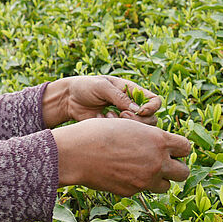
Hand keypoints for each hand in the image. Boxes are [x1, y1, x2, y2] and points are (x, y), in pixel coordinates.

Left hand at [43, 76, 161, 127]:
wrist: (67, 99)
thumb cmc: (85, 87)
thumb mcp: (102, 87)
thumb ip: (119, 97)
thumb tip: (137, 111)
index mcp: (132, 91)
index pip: (155, 101)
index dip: (152, 107)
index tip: (140, 111)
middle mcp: (131, 106)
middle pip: (151, 119)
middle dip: (138, 120)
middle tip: (121, 114)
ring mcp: (123, 119)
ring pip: (139, 130)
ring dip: (126, 125)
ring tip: (109, 115)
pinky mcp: (113, 128)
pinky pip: (122, 134)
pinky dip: (113, 128)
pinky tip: (100, 119)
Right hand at [52, 118, 190, 195]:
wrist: (75, 153)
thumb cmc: (97, 133)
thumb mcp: (127, 125)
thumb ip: (148, 136)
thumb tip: (160, 146)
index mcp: (158, 140)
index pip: (186, 148)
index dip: (178, 148)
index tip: (169, 147)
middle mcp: (157, 162)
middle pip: (184, 172)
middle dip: (175, 168)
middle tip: (160, 162)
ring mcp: (145, 179)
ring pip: (165, 186)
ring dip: (157, 179)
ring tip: (141, 169)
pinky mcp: (132, 191)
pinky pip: (142, 189)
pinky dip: (136, 183)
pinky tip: (120, 172)